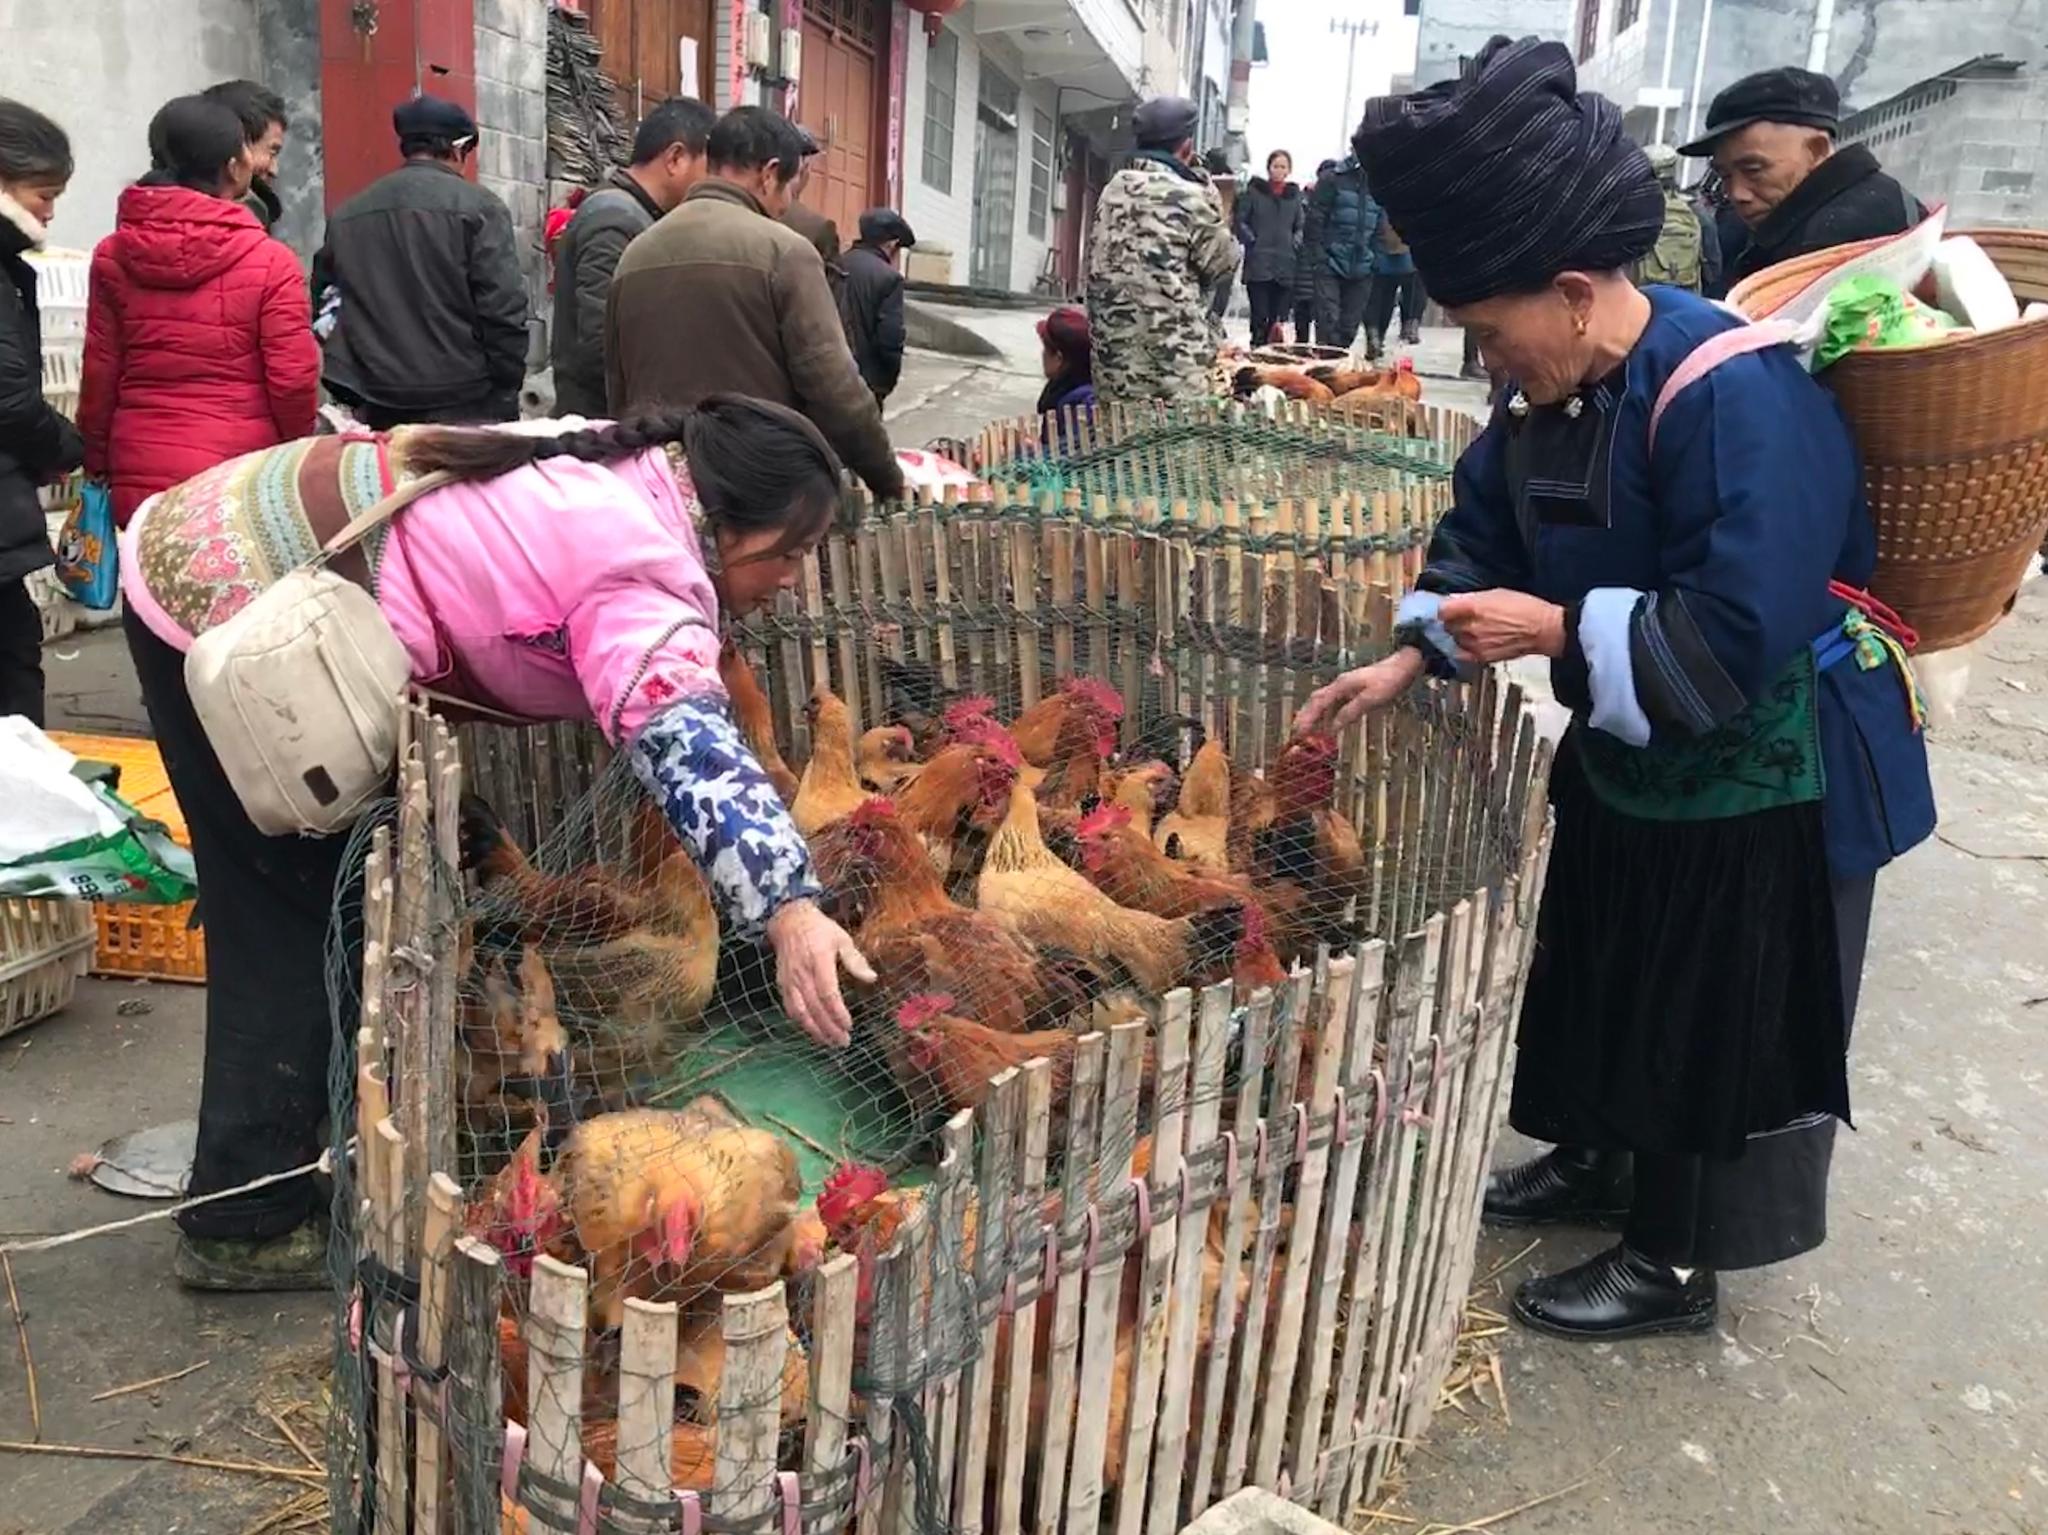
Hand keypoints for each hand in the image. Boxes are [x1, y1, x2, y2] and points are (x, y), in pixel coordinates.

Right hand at [767, 899, 874, 1047]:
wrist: (789, 921)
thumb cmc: (819, 930)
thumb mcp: (842, 939)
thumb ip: (855, 960)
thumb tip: (871, 978)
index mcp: (819, 960)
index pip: (827, 993)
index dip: (838, 1012)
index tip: (849, 1025)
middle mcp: (802, 973)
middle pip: (815, 1008)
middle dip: (829, 1028)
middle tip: (843, 1042)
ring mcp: (790, 980)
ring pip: (800, 1012)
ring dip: (815, 1030)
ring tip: (829, 1042)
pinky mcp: (782, 984)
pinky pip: (791, 1008)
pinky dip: (802, 1023)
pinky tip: (814, 1030)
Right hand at [1295, 649, 1426, 732]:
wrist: (1405, 665)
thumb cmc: (1390, 681)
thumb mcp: (1371, 699)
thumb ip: (1351, 712)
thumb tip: (1333, 727)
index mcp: (1341, 685)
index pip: (1318, 703)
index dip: (1307, 718)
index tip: (1299, 732)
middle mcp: (1340, 684)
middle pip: (1316, 700)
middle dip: (1305, 716)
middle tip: (1297, 732)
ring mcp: (1347, 686)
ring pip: (1325, 701)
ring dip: (1315, 715)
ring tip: (1309, 729)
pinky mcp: (1355, 689)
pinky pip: (1336, 703)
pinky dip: (1329, 714)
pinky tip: (1331, 723)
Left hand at [1437, 590, 1566, 663]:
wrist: (1543, 630)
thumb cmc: (1526, 609)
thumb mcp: (1496, 593)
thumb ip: (1471, 598)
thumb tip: (1454, 600)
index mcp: (1472, 607)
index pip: (1441, 610)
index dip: (1446, 609)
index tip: (1449, 609)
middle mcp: (1470, 627)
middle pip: (1447, 626)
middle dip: (1453, 622)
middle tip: (1465, 619)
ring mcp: (1474, 644)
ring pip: (1454, 640)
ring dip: (1460, 636)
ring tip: (1476, 631)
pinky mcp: (1481, 658)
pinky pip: (1463, 654)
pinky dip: (1465, 649)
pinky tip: (1475, 643)